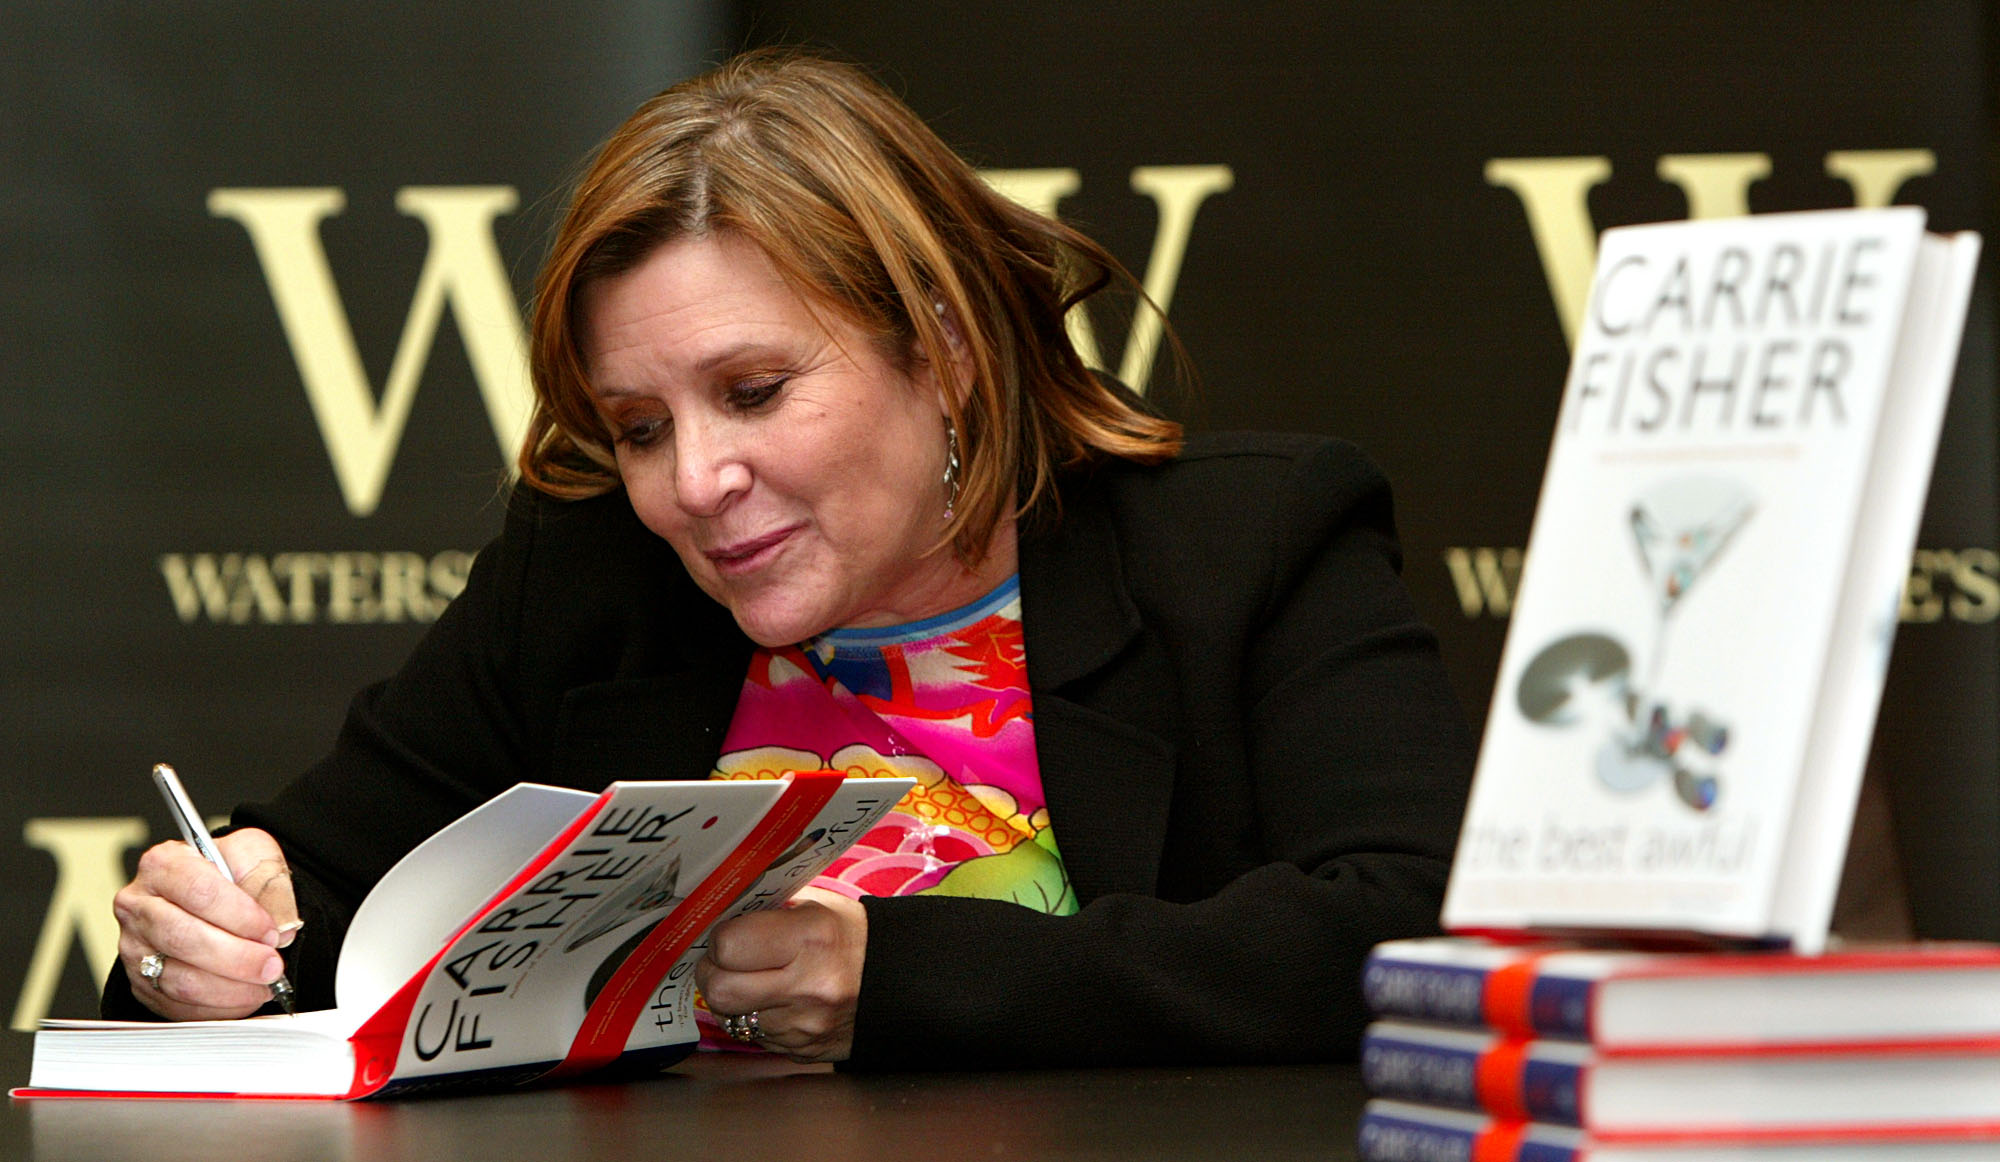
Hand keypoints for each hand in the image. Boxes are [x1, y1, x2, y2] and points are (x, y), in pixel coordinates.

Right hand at [112, 828, 299, 1020]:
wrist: (211, 899)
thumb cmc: (229, 874)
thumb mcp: (255, 857)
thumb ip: (271, 881)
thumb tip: (283, 925)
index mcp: (164, 864)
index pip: (199, 891)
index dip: (241, 917)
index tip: (271, 932)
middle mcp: (139, 905)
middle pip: (184, 939)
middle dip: (238, 958)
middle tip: (272, 966)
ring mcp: (135, 947)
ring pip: (179, 979)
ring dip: (231, 988)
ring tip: (264, 984)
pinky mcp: (142, 983)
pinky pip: (177, 1006)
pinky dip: (217, 1007)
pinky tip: (244, 996)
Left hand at [696, 886, 866, 1062]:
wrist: (897, 983)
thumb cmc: (850, 936)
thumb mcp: (815, 907)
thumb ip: (766, 909)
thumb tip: (717, 914)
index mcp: (811, 937)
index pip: (728, 946)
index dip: (720, 939)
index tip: (729, 934)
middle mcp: (807, 986)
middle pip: (720, 990)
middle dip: (712, 974)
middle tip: (724, 962)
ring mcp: (804, 1025)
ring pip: (730, 1018)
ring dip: (730, 999)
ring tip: (750, 980)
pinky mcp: (801, 1050)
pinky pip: (752, 1037)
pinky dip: (752, 1019)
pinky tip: (772, 1002)